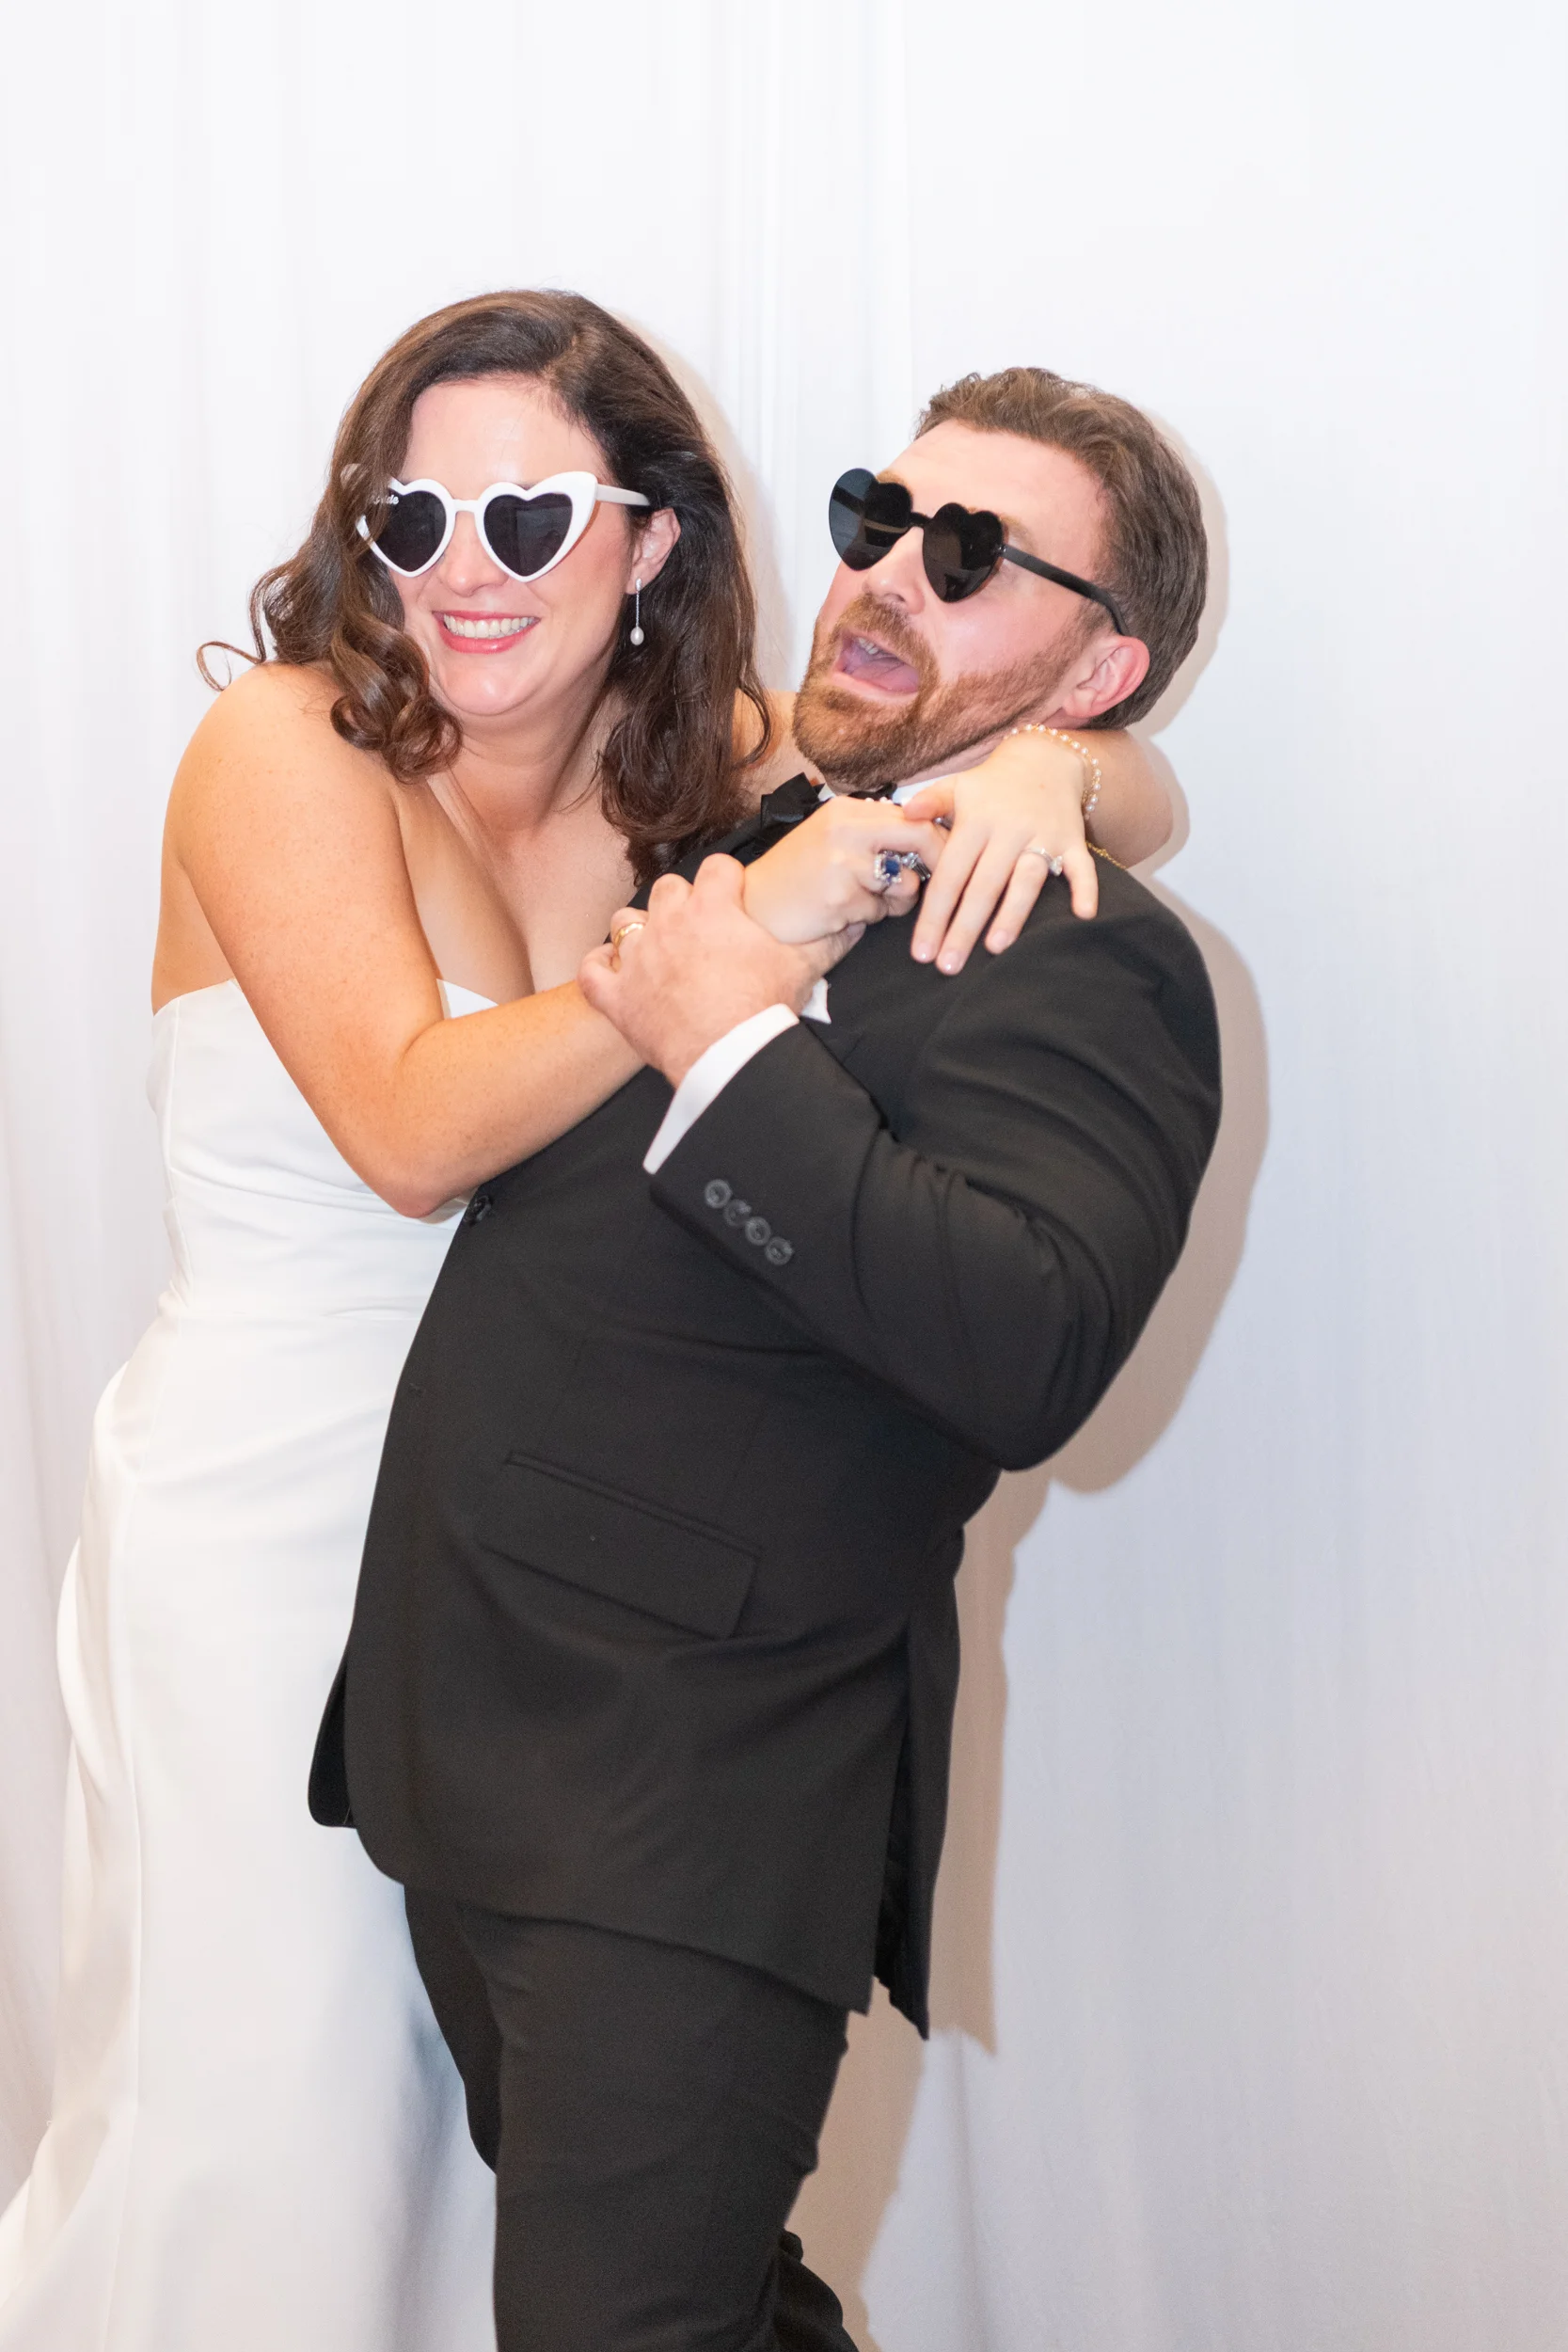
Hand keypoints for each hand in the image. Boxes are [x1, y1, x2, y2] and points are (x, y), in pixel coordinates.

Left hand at [579, 855, 858, 1086]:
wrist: (729, 1056)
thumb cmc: (764, 1009)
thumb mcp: (805, 968)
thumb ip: (830, 941)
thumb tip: (858, 924)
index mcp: (713, 909)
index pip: (717, 868)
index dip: (728, 879)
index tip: (736, 895)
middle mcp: (669, 923)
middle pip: (667, 888)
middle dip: (681, 901)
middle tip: (700, 927)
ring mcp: (637, 959)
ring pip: (625, 921)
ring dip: (638, 930)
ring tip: (656, 948)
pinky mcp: (617, 996)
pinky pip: (592, 971)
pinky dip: (598, 969)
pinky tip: (611, 971)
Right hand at [741, 795, 946, 942]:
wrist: (753, 907)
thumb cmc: (797, 879)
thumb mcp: (833, 843)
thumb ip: (874, 838)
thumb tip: (928, 842)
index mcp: (845, 811)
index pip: (912, 814)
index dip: (939, 836)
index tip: (950, 855)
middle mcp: (845, 829)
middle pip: (920, 835)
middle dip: (941, 861)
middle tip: (941, 883)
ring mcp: (842, 862)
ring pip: (905, 882)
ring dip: (898, 901)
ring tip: (867, 902)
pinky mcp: (840, 897)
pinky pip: (881, 912)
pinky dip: (870, 918)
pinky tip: (842, 914)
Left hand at [903, 729, 1098, 973]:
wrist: (1045, 759)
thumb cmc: (990, 787)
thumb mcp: (956, 787)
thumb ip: (930, 802)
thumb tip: (904, 813)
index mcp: (976, 821)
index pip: (950, 875)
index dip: (934, 915)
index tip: (922, 951)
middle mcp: (1009, 829)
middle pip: (984, 886)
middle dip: (964, 928)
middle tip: (948, 966)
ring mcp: (1043, 835)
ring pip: (1027, 880)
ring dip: (1013, 914)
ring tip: (995, 948)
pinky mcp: (1073, 840)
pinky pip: (1082, 867)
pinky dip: (1085, 889)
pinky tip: (1083, 916)